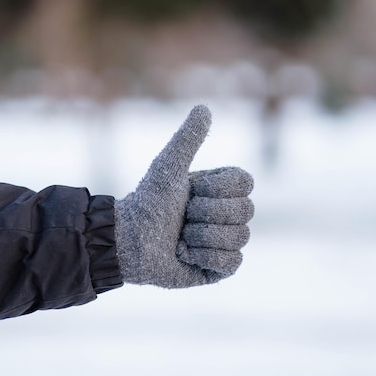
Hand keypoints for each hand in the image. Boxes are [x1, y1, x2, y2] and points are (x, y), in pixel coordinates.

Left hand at [115, 105, 253, 287]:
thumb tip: (204, 108)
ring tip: (181, 237)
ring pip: (240, 237)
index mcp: (221, 189)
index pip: (246, 183)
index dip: (218, 189)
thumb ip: (187, 139)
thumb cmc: (147, 202)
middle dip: (206, 214)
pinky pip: (232, 262)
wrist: (128, 242)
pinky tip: (185, 255)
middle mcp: (228, 214)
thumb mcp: (168, 167)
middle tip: (183, 217)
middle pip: (246, 211)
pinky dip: (204, 258)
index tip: (192, 191)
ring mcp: (226, 241)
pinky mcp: (220, 267)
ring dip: (202, 237)